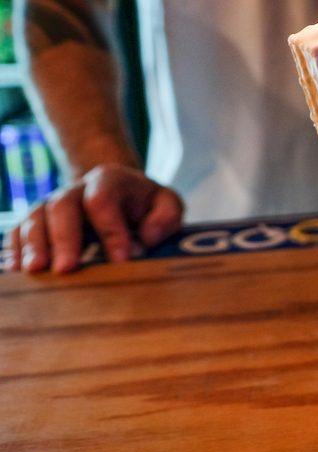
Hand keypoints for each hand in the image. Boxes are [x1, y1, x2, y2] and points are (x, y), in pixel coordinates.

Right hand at [3, 164, 183, 273]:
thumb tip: (147, 240)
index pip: (102, 200)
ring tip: (37, 271)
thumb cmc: (147, 207)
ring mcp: (51, 205)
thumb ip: (166, 216)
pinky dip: (15, 250)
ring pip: (35, 218)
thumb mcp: (167, 204)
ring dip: (34, 245)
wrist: (120, 196)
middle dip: (64, 238)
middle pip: (62, 206)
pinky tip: (17, 271)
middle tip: (67, 268)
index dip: (110, 230)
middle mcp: (75, 190)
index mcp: (109, 180)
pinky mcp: (37, 224)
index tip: (121, 260)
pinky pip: (17, 232)